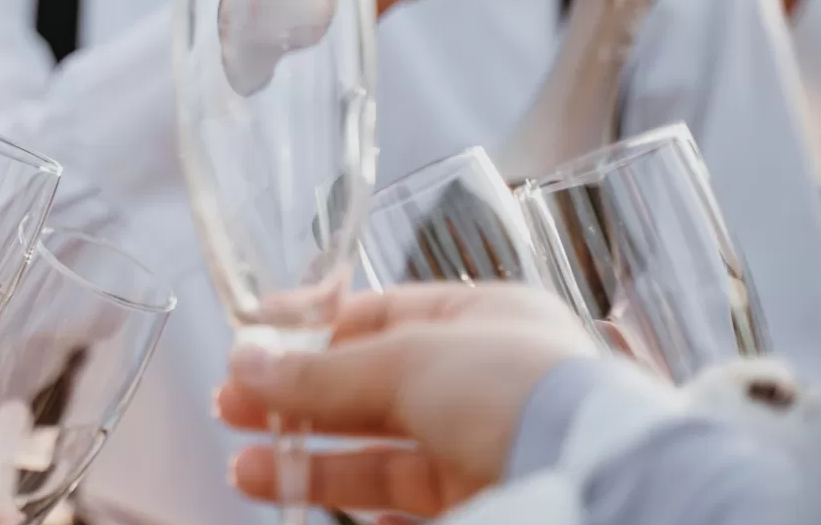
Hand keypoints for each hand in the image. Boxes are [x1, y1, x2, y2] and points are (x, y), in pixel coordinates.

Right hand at [216, 283, 597, 516]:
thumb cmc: (521, 393)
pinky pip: (405, 512)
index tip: (255, 337)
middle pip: (370, 391)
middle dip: (297, 400)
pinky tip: (321, 513)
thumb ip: (320, 372)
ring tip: (246, 468)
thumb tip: (246, 364)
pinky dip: (358, 514)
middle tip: (231, 407)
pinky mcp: (479, 507)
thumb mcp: (407, 362)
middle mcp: (486, 386)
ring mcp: (482, 452)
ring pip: (377, 457)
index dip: (315, 327)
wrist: (589, 482)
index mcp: (486, 321)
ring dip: (307, 460)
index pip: (385, 316)